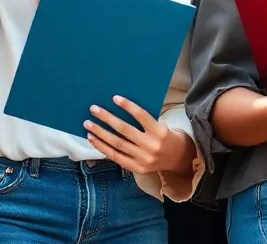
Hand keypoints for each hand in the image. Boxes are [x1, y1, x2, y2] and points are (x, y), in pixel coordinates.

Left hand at [85, 96, 199, 176]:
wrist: (178, 158)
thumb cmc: (166, 136)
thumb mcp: (160, 126)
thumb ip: (144, 122)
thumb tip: (119, 110)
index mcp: (159, 132)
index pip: (142, 116)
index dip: (128, 107)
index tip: (114, 98)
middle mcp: (151, 146)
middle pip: (125, 130)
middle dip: (107, 118)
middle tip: (93, 109)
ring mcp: (143, 159)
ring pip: (117, 144)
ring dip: (100, 133)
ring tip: (88, 124)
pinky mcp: (136, 168)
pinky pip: (115, 157)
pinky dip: (102, 147)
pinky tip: (93, 139)